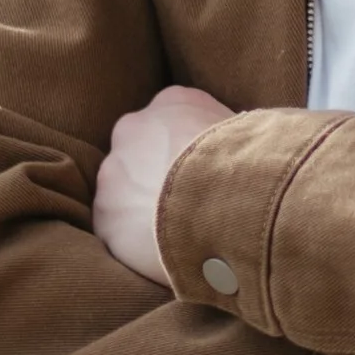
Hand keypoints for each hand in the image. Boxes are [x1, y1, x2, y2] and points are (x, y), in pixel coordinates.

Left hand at [93, 83, 233, 285]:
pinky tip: (161, 253)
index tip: (204, 172)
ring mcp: (113, 172)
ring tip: (176, 234)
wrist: (226, 201)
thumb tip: (241, 152)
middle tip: (187, 205)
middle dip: (158, 177)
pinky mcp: (104, 216)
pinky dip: (135, 242)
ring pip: (124, 192)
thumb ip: (231, 137)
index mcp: (174, 102)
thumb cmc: (250, 164)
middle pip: (142, 154)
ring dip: (143, 210)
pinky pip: (117, 230)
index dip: (189, 151)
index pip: (174, 121)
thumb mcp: (250, 134)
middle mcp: (134, 128)